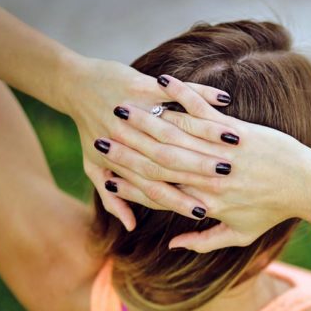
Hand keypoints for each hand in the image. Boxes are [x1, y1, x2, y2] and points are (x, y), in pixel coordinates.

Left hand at [64, 57, 232, 229]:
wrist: (74, 86)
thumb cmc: (90, 132)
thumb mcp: (95, 168)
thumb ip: (112, 200)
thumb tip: (130, 226)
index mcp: (119, 162)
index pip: (154, 189)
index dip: (178, 201)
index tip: (203, 212)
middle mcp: (128, 137)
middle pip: (171, 160)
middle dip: (201, 169)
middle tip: (228, 178)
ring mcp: (135, 110)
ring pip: (176, 126)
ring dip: (207, 132)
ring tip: (236, 142)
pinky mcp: (140, 84)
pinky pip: (174, 91)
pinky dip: (200, 93)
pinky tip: (225, 99)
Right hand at [105, 75, 310, 251]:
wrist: (308, 188)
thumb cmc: (273, 212)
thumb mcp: (239, 234)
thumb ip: (203, 242)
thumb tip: (172, 245)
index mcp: (206, 203)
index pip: (158, 194)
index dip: (129, 186)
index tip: (106, 178)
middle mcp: (209, 179)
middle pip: (159, 162)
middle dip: (127, 150)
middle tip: (101, 137)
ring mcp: (223, 153)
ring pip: (177, 134)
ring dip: (146, 119)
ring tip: (122, 108)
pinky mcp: (238, 132)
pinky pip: (205, 111)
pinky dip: (184, 94)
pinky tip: (164, 82)